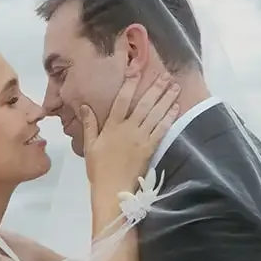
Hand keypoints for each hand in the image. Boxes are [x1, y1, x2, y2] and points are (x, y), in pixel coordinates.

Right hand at [82, 73, 179, 196]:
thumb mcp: (90, 146)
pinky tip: (176, 107)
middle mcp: (128, 129)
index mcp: (112, 127)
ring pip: (156, 114)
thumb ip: (90, 125)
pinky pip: (161, 129)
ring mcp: (141, 138)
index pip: (121, 100)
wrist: (112, 190)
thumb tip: (84, 106)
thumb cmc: (99, 169)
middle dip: (156, 88)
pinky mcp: (150, 148)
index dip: (129, 84)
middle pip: (144, 104)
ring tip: (175, 86)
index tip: (137, 70)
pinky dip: (169, 117)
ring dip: (167, 99)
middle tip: (166, 75)